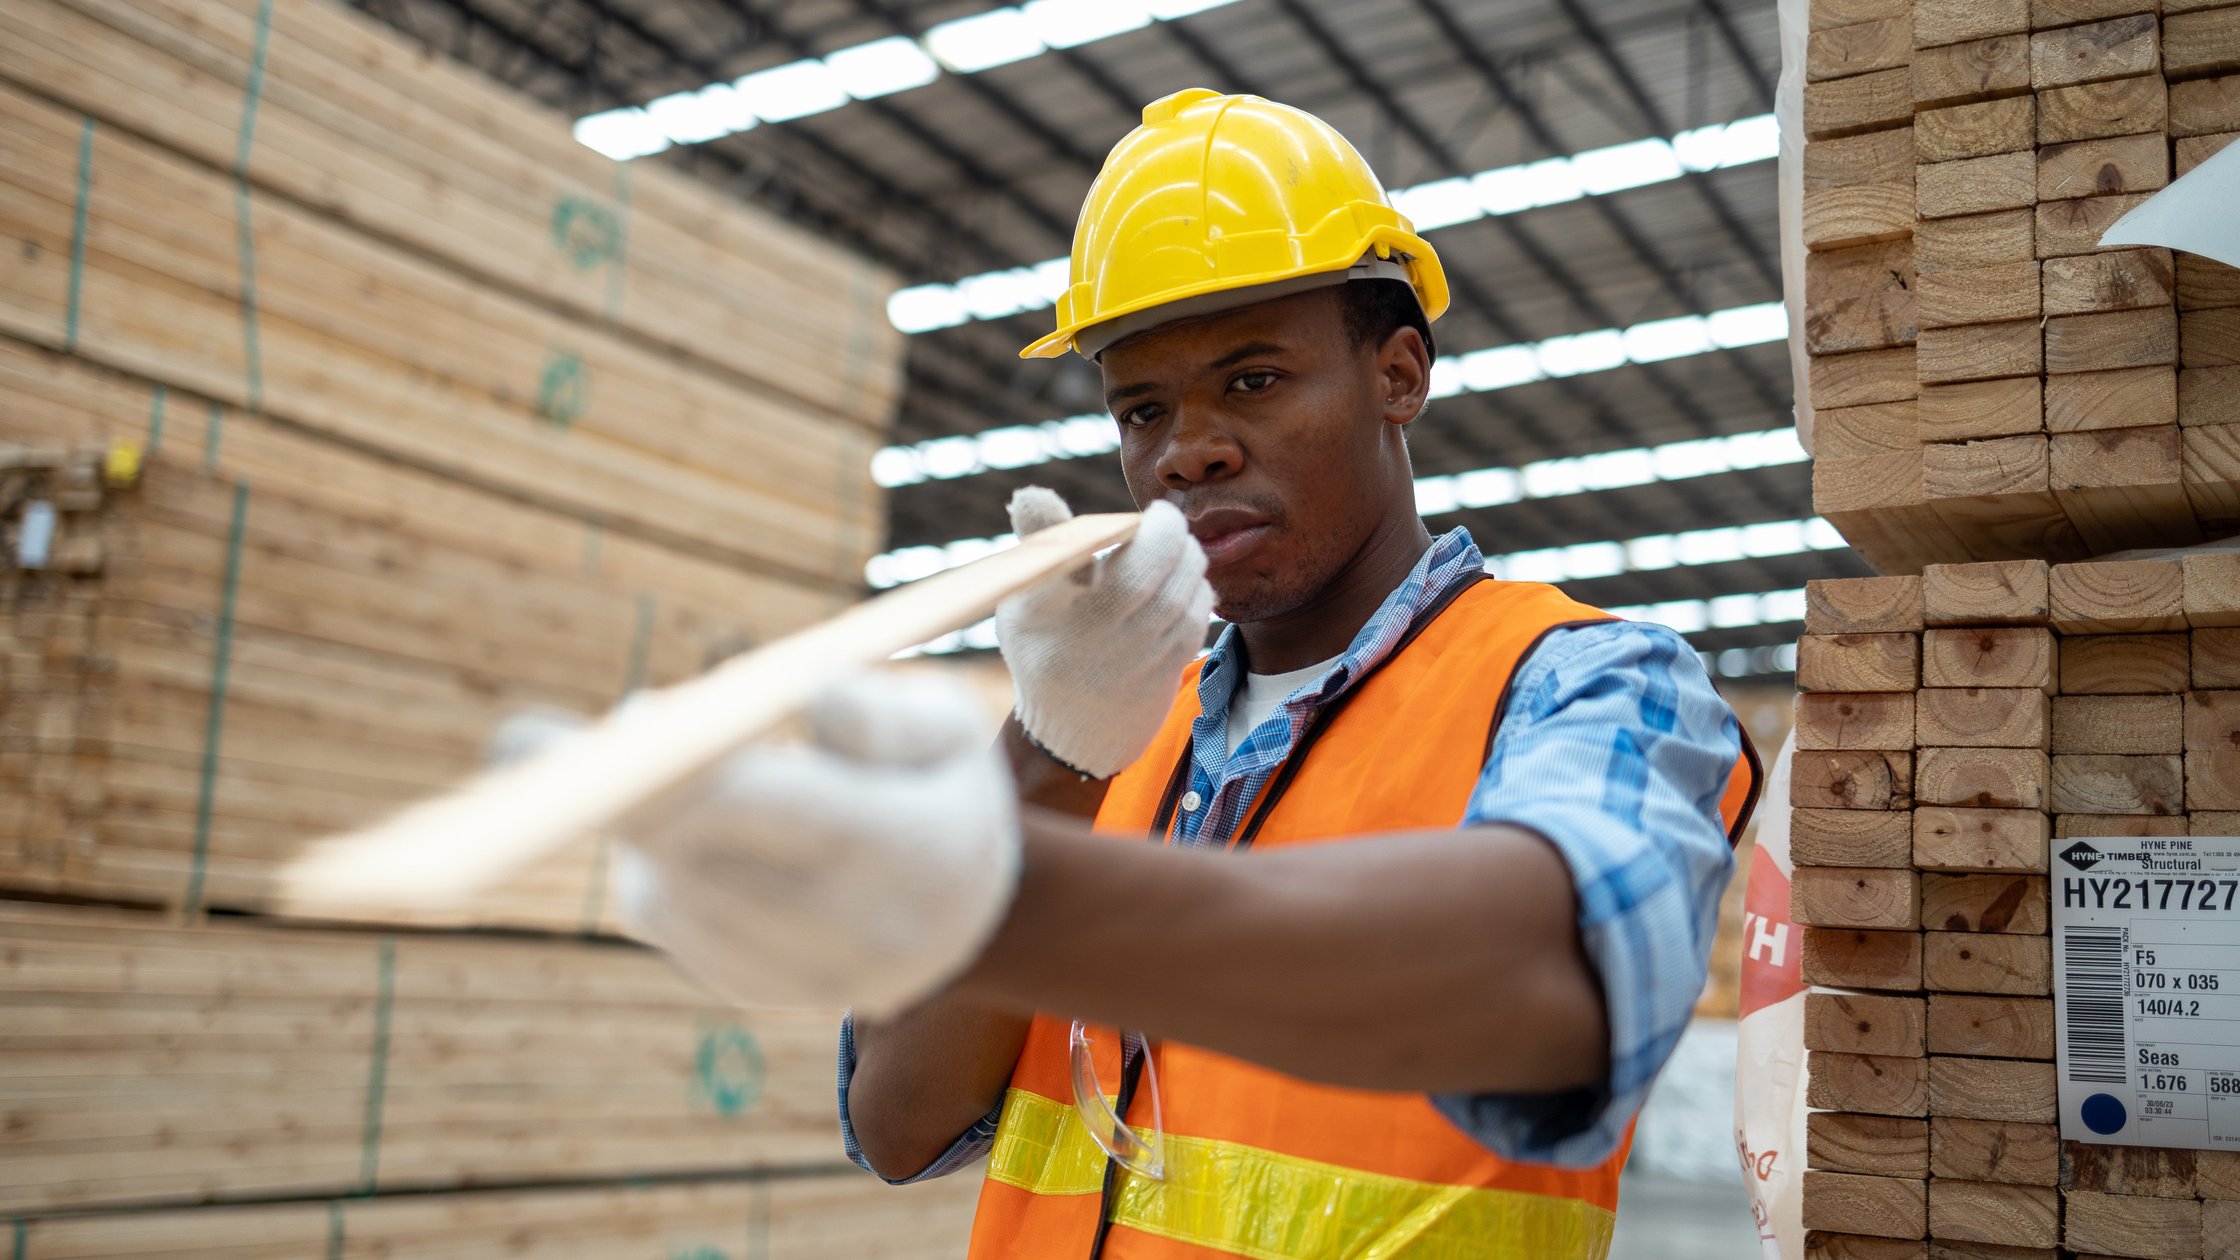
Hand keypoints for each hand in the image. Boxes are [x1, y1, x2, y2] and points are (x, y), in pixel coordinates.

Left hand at [542, 673, 1021, 1015]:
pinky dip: (656, 858)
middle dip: (607, 794)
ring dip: (637, 820)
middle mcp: (848, 929)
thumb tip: (809, 694)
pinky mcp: (745, 988)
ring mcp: (792, 973)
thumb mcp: (946, 731)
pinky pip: (664, 912)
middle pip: (692, 856)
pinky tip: (697, 831)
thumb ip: (884, 711)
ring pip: (665, 886)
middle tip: (525, 739)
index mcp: (904, 849)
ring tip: (661, 767)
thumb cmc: (938, 791)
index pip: (771, 809)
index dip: (674, 773)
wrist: (963, 922)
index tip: (597, 731)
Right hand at [995, 489, 1214, 778]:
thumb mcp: (1023, 602)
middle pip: (1152, 573)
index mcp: (1058, 611)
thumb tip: (1031, 495)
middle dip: (1169, 534)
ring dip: (1188, 560)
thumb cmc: (1044, 650)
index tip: (1138, 514)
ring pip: (1181, 594)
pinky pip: (1195, 622)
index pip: (1089, 561)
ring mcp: (1136, 658)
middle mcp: (1099, 635)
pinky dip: (1198, 593)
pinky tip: (1187, 582)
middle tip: (1165, 520)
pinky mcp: (1165, 674)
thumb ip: (1039, 547)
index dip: (1121, 529)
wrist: (1068, 735)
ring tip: (1177, 547)